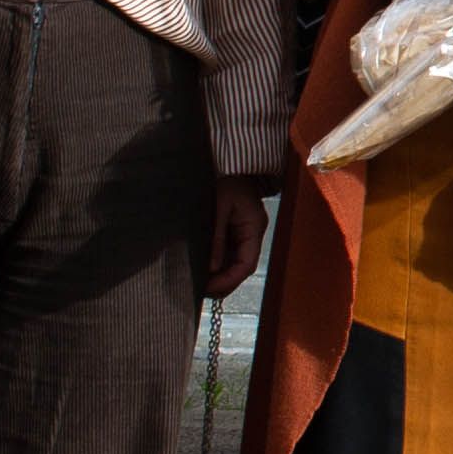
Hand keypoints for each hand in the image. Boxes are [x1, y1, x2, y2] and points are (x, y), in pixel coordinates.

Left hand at [201, 176, 274, 299]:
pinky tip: (202, 269)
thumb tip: (210, 268)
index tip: (209, 288)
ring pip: (234, 263)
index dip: (229, 280)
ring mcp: (243, 233)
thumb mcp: (217, 207)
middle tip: (200, 290)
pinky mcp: (233, 231)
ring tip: (199, 282)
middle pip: (241, 267)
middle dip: (223, 282)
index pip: (247, 264)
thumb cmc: (225, 178)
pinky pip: (227, 254)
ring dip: (218, 275)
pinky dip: (216, 264)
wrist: (228, 163)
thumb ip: (215, 237)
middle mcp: (252, 233)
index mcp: (253, 226)